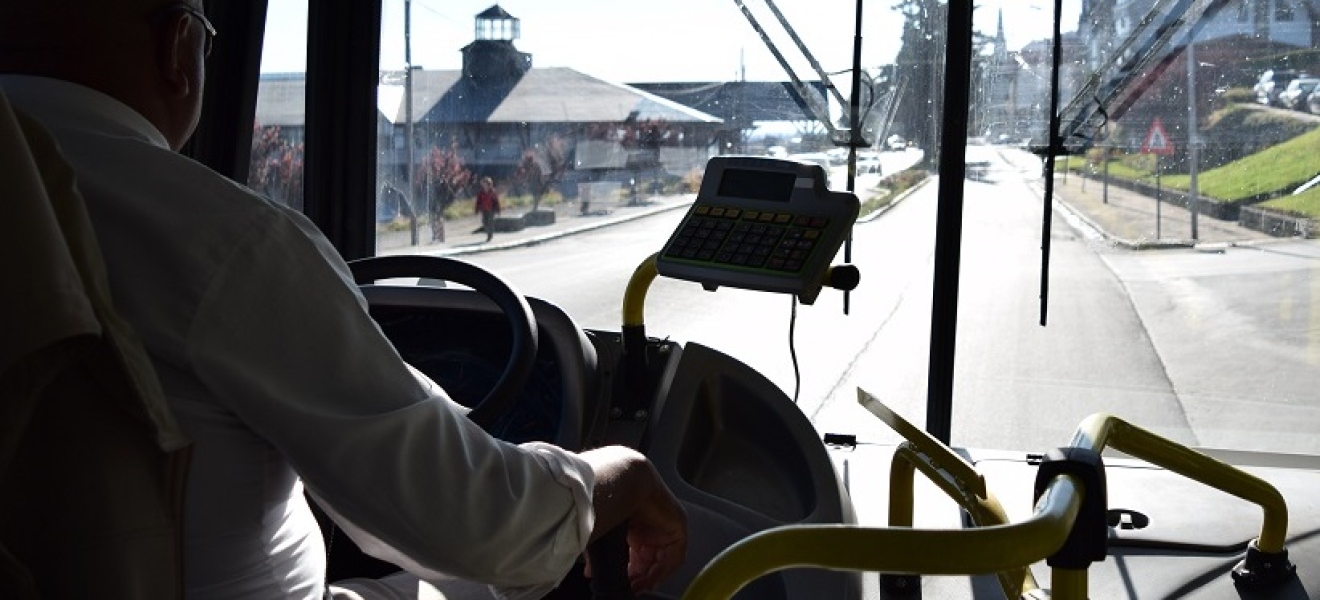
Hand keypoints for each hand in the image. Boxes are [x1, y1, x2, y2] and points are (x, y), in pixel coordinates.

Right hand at [580, 447, 687, 592]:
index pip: (633, 552)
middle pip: (648, 557)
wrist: (622, 478)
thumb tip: (589, 569)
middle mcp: (649, 524)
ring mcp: (664, 525)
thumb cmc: (606, 494)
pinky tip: (651, 580)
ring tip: (637, 586)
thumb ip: (596, 548)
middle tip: (627, 586)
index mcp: (631, 521)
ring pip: (661, 558)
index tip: (619, 581)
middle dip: (637, 575)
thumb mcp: (599, 526)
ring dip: (649, 576)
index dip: (626, 569)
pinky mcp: (677, 526)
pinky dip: (663, 570)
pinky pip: (675, 555)